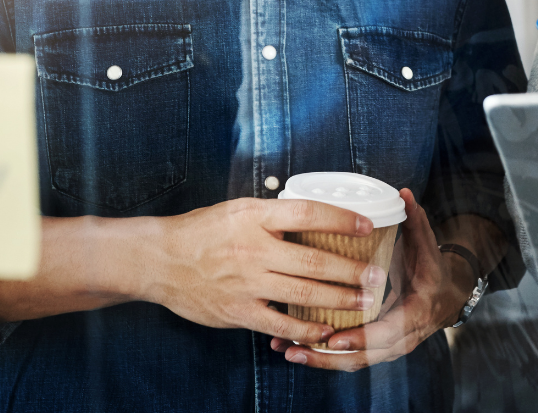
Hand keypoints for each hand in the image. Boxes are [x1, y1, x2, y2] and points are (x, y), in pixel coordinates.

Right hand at [140, 197, 385, 346]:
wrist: (161, 259)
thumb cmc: (203, 230)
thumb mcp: (239, 208)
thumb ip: (275, 215)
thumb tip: (314, 216)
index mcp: (256, 216)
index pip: (308, 213)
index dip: (340, 219)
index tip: (366, 225)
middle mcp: (254, 249)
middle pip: (313, 259)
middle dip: (350, 269)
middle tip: (377, 275)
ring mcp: (247, 282)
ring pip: (303, 292)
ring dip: (338, 299)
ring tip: (363, 301)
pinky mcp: (238, 311)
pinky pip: (278, 323)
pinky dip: (304, 328)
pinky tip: (325, 329)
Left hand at [269, 189, 477, 370]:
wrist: (445, 295)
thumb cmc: (431, 267)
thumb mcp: (426, 245)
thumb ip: (415, 220)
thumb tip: (404, 193)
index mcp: (416, 312)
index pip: (387, 333)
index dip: (360, 338)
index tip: (334, 337)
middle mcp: (402, 337)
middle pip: (364, 357)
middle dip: (329, 356)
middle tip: (297, 347)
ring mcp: (389, 347)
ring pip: (354, 363)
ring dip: (321, 360)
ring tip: (289, 351)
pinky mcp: (376, 348)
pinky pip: (350, 358)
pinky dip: (324, 356)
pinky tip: (295, 349)